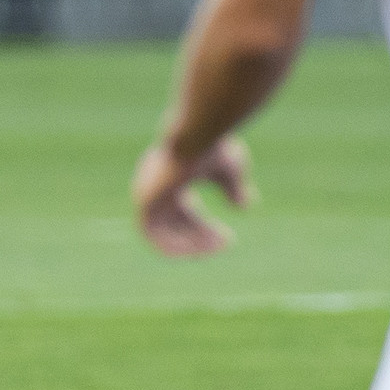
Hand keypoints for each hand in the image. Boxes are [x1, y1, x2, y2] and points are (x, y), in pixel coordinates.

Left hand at [132, 136, 253, 257]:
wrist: (196, 138)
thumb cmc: (213, 148)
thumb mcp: (230, 170)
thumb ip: (234, 188)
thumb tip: (245, 206)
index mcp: (171, 177)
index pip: (184, 211)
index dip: (204, 228)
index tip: (228, 239)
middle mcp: (155, 187)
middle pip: (175, 224)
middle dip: (200, 238)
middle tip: (225, 244)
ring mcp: (146, 194)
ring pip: (163, 233)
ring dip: (189, 245)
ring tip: (215, 247)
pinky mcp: (144, 202)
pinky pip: (151, 236)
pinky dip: (172, 246)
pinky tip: (197, 250)